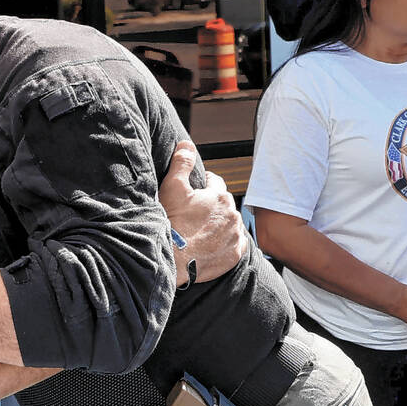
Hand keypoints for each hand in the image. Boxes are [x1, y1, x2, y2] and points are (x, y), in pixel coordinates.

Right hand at [159, 140, 247, 285]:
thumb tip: (187, 144)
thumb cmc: (172, 223)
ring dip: (218, 224)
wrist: (173, 260)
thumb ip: (182, 163)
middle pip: (222, 204)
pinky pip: (234, 243)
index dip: (201, 185)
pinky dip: (225, 242)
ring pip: (229, 223)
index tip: (192, 193)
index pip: (214, 182)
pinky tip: (210, 244)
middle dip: (210, 206)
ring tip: (199, 231)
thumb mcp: (172, 187)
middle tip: (192, 214)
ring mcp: (235, 235)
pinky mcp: (234, 254)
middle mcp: (232, 214)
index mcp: (219, 195)